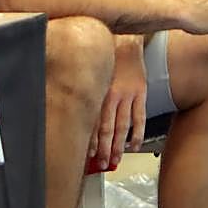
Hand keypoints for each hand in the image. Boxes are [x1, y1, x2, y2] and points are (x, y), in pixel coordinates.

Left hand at [89, 36, 146, 170]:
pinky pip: (140, 118)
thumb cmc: (105, 58)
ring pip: (123, 126)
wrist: (125, 42)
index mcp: (97, 92)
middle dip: (103, 149)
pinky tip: (133, 145)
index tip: (86, 157)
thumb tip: (66, 110)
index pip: (91, 122)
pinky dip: (137, 133)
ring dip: (119, 145)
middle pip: (107, 129)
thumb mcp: (89, 74)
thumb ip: (80, 93)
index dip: (89, 141)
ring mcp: (128, 96)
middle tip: (101, 165)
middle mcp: (112, 96)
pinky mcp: (141, 94)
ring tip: (115, 160)